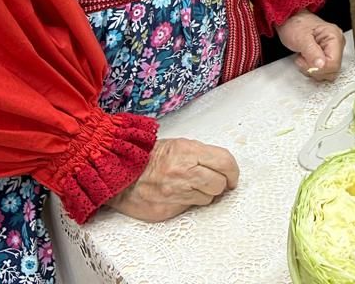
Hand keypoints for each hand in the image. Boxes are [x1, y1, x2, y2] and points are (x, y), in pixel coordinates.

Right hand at [109, 137, 238, 221]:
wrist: (120, 174)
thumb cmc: (149, 158)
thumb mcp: (178, 145)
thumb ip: (201, 155)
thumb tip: (223, 167)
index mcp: (188, 151)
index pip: (225, 161)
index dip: (233, 171)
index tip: (233, 177)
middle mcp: (184, 172)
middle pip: (219, 183)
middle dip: (220, 184)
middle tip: (215, 183)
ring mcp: (176, 192)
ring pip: (208, 199)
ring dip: (204, 195)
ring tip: (191, 187)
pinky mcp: (168, 209)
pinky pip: (191, 208)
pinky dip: (190, 202)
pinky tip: (180, 195)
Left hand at [277, 9, 344, 81]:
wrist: (289, 20)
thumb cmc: (295, 24)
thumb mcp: (300, 38)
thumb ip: (311, 51)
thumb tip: (321, 65)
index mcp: (334, 37)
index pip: (334, 64)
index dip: (318, 67)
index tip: (306, 59)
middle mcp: (337, 44)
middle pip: (332, 70)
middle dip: (314, 69)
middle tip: (303, 58)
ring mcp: (332, 50)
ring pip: (327, 72)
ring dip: (312, 70)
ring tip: (303, 57)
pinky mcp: (326, 55)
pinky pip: (323, 70)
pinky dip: (312, 69)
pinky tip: (306, 59)